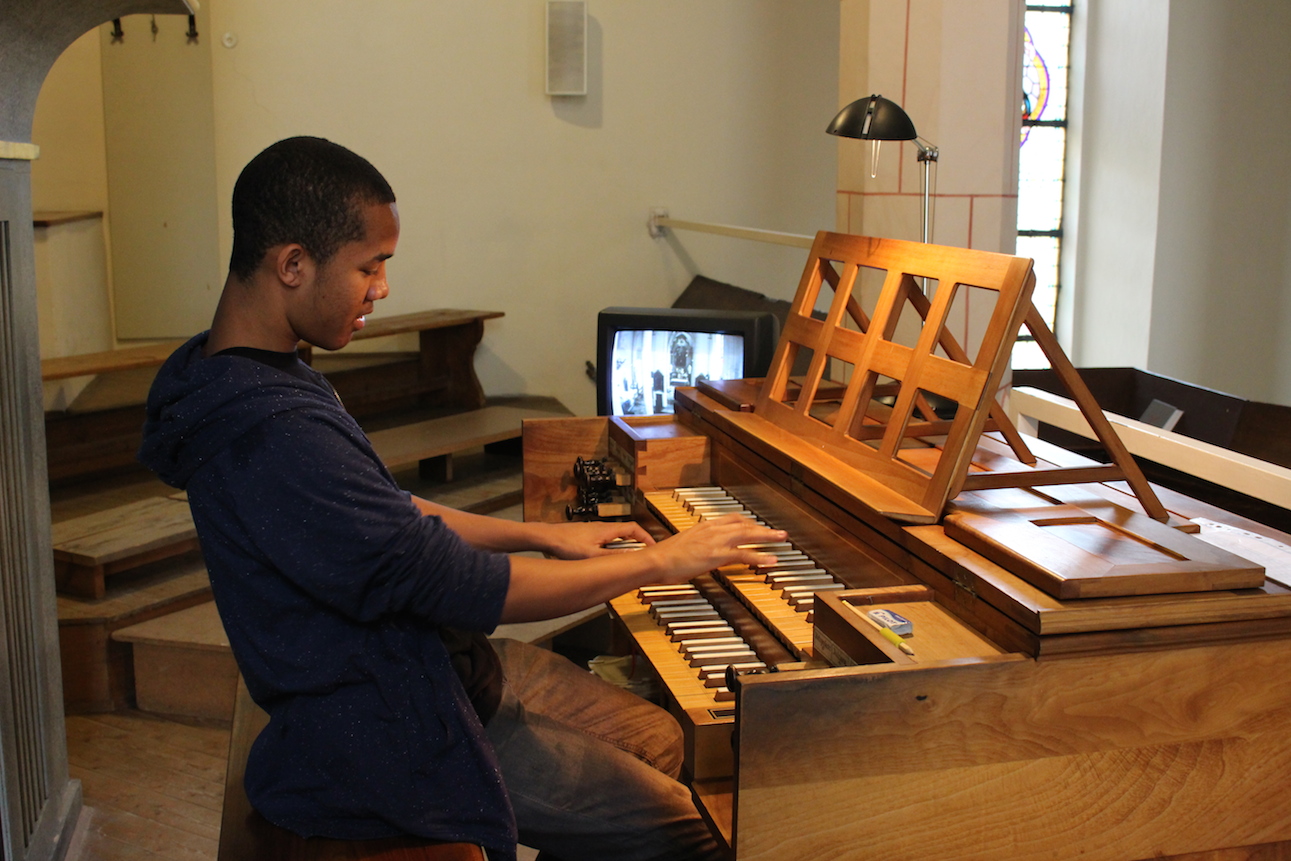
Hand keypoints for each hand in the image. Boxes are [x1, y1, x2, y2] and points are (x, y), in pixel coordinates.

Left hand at [541, 520, 655, 559]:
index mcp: (607, 530)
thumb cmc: (566, 544)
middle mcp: (603, 527)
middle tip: (643, 554)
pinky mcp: (587, 534)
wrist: (548, 537)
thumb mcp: (591, 555)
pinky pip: (607, 539)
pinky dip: (613, 547)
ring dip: (625, 545)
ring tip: (628, 558)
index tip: (653, 547)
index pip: (634, 529)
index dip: (646, 537)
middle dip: (637, 542)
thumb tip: (629, 560)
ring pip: (616, 536)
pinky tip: (607, 558)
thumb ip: (612, 558)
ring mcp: (595, 530)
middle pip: (627, 532)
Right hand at [647, 514, 786, 583]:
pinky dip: (759, 557)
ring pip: (748, 535)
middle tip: (779, 532)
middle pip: (744, 524)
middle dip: (763, 528)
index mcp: (704, 527)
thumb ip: (696, 546)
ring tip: (781, 539)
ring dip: (767, 536)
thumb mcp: (683, 546)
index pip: (732, 519)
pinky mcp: (716, 554)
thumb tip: (700, 551)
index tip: (757, 528)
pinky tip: (769, 561)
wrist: (655, 560)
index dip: (748, 524)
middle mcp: (712, 530)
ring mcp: (715, 541)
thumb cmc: (663, 557)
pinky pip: (744, 554)